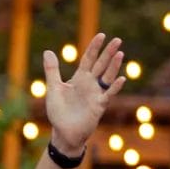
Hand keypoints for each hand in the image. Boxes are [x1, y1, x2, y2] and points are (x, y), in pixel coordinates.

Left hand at [41, 33, 125, 156]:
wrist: (63, 133)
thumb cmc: (59, 112)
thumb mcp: (53, 88)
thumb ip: (52, 71)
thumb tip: (48, 51)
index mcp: (79, 78)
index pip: (88, 59)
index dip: (94, 47)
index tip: (101, 35)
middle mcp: (90, 84)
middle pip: (101, 64)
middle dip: (108, 52)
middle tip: (117, 39)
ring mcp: (96, 94)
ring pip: (107, 77)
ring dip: (114, 66)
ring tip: (120, 53)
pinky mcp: (99, 106)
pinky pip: (108, 95)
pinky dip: (115, 87)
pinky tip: (121, 79)